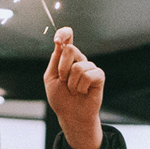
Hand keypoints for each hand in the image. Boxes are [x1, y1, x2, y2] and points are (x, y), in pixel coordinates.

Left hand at [42, 27, 105, 148]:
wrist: (71, 115)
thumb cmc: (60, 98)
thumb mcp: (50, 78)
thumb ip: (55, 60)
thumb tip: (60, 43)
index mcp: (65, 58)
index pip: (67, 37)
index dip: (64, 33)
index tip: (58, 39)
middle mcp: (79, 59)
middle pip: (70, 49)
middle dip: (62, 68)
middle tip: (63, 81)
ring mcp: (89, 67)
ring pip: (78, 66)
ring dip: (71, 83)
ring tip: (73, 91)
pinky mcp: (99, 76)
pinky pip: (88, 75)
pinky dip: (81, 87)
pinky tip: (83, 92)